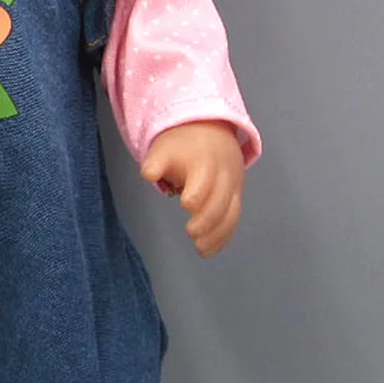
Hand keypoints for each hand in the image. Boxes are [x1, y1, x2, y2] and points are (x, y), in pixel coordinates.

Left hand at [140, 121, 244, 257]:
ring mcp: (233, 187)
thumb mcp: (164, 149)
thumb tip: (148, 175)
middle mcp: (224, 176)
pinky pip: (233, 219)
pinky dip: (223, 236)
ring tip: (201, 250)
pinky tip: (210, 250)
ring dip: (218, 234)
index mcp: (206, 163)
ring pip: (231, 214)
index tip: (186, 204)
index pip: (205, 182)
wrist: (210, 132)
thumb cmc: (182, 146)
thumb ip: (155, 162)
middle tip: (191, 232)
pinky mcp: (235, 197)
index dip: (197, 195)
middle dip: (207, 220)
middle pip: (221, 202)